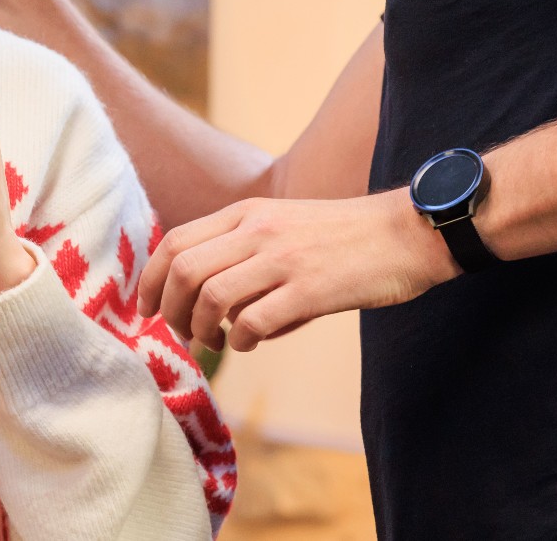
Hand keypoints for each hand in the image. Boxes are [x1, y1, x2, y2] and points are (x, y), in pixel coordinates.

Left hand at [138, 192, 458, 351]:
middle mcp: (257, 229)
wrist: (410, 233)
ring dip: (202, 328)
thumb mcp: (282, 225)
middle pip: (184, 270)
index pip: (175, 241)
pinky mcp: (311, 290)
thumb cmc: (345, 238)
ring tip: (213, 342)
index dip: (151, 279)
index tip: (146, 309)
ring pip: (212, 296)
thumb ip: (243, 254)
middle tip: (176, 333)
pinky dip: (241, 338)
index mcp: (246, 212)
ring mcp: (283, 258)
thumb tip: (209, 308)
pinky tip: (249, 343)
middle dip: (169, 309)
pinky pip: (254, 321)